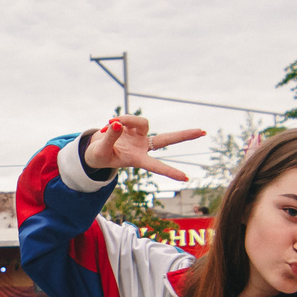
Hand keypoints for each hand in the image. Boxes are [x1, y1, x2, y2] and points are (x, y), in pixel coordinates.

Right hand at [84, 116, 205, 181]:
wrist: (94, 149)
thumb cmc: (99, 156)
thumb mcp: (101, 150)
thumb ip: (109, 138)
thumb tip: (117, 123)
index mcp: (137, 159)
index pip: (156, 166)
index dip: (170, 171)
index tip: (185, 178)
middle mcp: (142, 147)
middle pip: (166, 139)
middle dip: (184, 135)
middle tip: (203, 132)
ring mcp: (140, 136)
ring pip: (142, 123)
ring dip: (128, 120)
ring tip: (110, 123)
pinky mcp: (133, 126)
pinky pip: (130, 118)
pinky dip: (121, 119)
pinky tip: (110, 123)